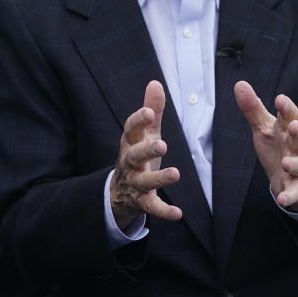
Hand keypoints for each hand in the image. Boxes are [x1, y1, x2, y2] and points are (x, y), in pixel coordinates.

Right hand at [110, 80, 181, 228]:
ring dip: (158, 179)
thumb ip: (152, 110)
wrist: (118, 192)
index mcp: (130, 143)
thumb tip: (156, 82)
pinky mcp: (141, 201)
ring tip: (175, 173)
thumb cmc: (137, 155)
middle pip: (134, 156)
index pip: (130, 130)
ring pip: (143, 182)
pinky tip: (178, 214)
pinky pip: (151, 207)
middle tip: (162, 145)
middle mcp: (129, 163)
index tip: (148, 112)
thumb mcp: (144, 133)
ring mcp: (134, 183)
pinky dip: (164, 211)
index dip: (137, 120)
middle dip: (147, 150)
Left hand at [234, 80, 297, 211]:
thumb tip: (239, 84)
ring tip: (287, 162)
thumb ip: (252, 108)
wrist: (290, 176)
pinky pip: (294, 191)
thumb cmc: (277, 145)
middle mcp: (295, 146)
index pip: (289, 116)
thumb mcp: (263, 127)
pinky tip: (282, 199)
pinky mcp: (294, 186)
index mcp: (286, 129)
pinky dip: (289, 195)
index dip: (286, 108)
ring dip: (294, 163)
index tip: (280, 99)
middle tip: (295, 126)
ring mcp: (297, 166)